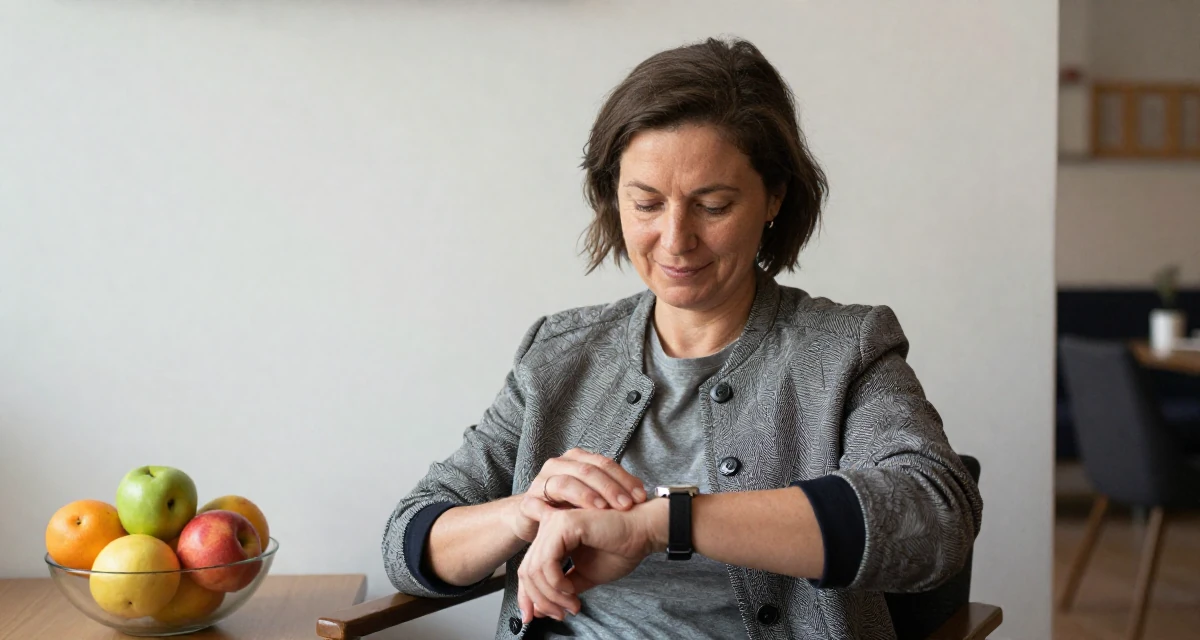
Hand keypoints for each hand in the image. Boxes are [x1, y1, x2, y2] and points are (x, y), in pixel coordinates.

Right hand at [506, 448, 646, 542]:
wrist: (534, 522)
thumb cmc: (568, 509)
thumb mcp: (593, 497)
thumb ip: (612, 492)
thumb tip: (645, 496)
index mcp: (577, 460)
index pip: (605, 463)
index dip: (624, 478)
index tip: (640, 496)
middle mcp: (559, 465)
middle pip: (588, 469)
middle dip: (610, 488)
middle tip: (626, 505)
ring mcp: (541, 481)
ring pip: (566, 482)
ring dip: (587, 496)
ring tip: (603, 510)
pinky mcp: (528, 501)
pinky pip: (542, 503)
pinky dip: (558, 510)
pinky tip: (571, 520)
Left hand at [517, 498, 666, 622]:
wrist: (643, 532)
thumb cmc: (620, 549)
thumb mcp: (584, 576)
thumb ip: (561, 589)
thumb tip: (538, 610)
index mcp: (551, 537)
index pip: (528, 569)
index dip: (526, 596)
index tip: (533, 617)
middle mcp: (548, 526)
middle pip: (527, 571)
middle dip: (540, 600)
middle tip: (561, 614)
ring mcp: (553, 523)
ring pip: (534, 570)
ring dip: (551, 595)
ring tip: (572, 605)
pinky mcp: (563, 524)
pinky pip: (546, 563)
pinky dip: (556, 583)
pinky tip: (571, 590)